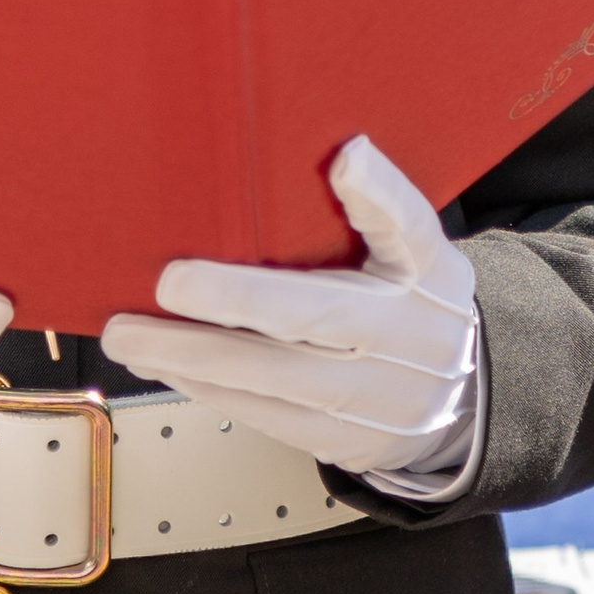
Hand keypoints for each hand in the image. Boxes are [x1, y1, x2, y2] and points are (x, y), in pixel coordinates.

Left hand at [102, 135, 480, 480]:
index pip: (411, 226)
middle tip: (165, 284)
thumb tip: (346, 153)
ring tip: (132, 337)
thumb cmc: (416, 312)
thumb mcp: (416, 256)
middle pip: (314, 314)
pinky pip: (270, 416)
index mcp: (428, 275)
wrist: (461, 407)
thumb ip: (382, 210)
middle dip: (232, 300)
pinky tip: (170, 369)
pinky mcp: (347, 439)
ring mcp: (379, 396)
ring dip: (195, 357)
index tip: (346, 159)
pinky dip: (212, 391)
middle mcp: (410, 336)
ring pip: (276, 376)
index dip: (379, 193)